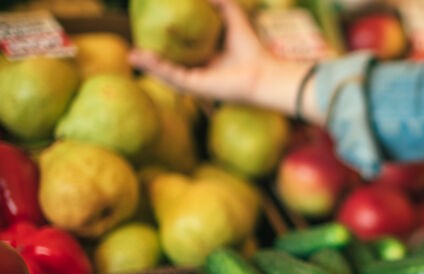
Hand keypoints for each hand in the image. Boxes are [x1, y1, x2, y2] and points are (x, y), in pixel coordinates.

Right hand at [129, 0, 315, 116]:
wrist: (263, 72)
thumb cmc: (252, 48)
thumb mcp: (234, 17)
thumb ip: (221, 3)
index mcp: (207, 58)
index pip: (181, 51)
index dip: (164, 42)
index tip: (148, 29)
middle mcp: (200, 71)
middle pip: (169, 64)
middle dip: (150, 57)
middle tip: (133, 46)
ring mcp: (196, 80)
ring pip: (166, 72)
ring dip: (148, 64)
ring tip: (131, 54)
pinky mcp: (195, 87)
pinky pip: (170, 76)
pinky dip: (155, 68)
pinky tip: (141, 58)